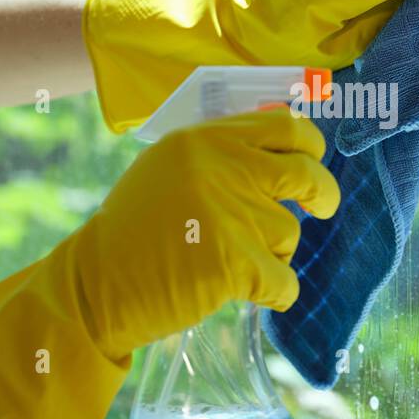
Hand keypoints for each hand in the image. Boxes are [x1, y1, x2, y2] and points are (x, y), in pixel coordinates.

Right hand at [74, 106, 338, 360]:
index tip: (312, 160)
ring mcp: (232, 215)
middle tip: (321, 206)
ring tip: (232, 260)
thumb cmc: (133, 229)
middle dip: (323, 193)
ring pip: (289, 234)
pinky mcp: (236, 264)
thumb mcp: (170, 167)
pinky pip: (284, 282)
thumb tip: (284, 148)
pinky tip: (250, 293)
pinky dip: (276, 293)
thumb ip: (221, 153)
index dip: (309, 144)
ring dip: (273, 252)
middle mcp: (223, 167)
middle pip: (306, 174)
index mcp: (206, 138)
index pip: (285, 125)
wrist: (96, 284)